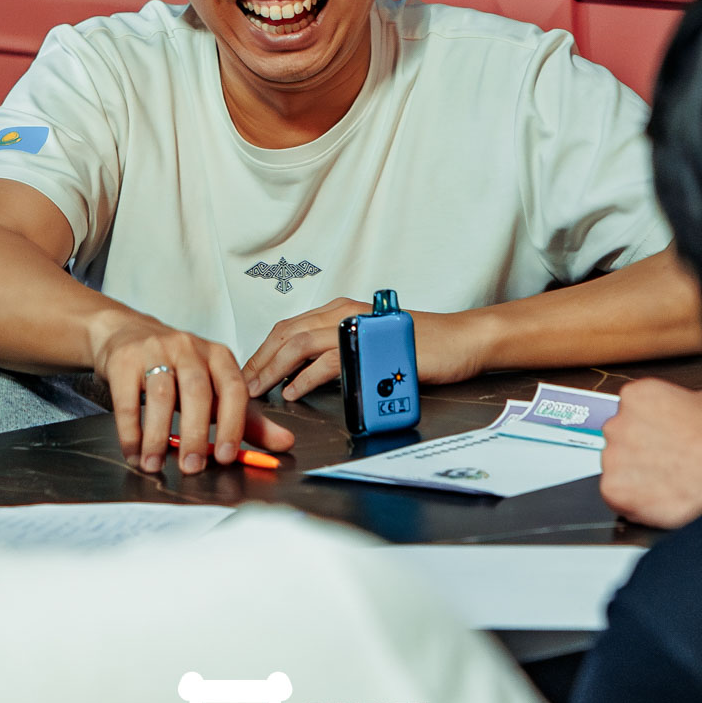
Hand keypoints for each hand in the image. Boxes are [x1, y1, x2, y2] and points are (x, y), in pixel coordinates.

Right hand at [90, 315, 294, 474]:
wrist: (128, 334)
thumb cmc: (177, 368)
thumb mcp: (214, 389)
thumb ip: (248, 419)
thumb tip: (284, 444)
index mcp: (218, 356)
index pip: (233, 388)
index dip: (233, 424)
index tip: (228, 456)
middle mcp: (189, 348)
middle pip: (197, 391)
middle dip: (196, 433)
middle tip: (192, 467)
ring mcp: (155, 350)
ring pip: (160, 395)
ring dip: (157, 435)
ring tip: (155, 464)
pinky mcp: (124, 360)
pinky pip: (127, 400)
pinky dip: (131, 431)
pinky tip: (134, 452)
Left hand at [241, 299, 486, 400]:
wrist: (460, 340)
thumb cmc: (418, 346)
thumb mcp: (370, 344)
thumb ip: (339, 353)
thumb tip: (306, 375)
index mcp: (339, 310)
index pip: (289, 328)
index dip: (262, 351)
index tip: (247, 373)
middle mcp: (343, 312)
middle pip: (286, 333)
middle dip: (258, 361)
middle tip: (241, 385)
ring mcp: (357, 327)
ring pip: (300, 344)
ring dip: (273, 369)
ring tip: (259, 390)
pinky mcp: (371, 346)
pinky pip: (328, 361)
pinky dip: (305, 377)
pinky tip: (293, 392)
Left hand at [599, 379, 701, 527]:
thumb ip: (682, 402)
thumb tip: (683, 409)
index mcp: (638, 396)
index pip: (632, 410)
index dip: (651, 427)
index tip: (661, 437)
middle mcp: (619, 422)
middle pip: (622, 438)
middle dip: (642, 450)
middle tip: (669, 461)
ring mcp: (614, 457)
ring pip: (618, 468)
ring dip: (638, 476)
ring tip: (670, 481)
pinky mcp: (615, 490)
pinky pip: (618, 498)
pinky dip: (636, 502)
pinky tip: (662, 497)